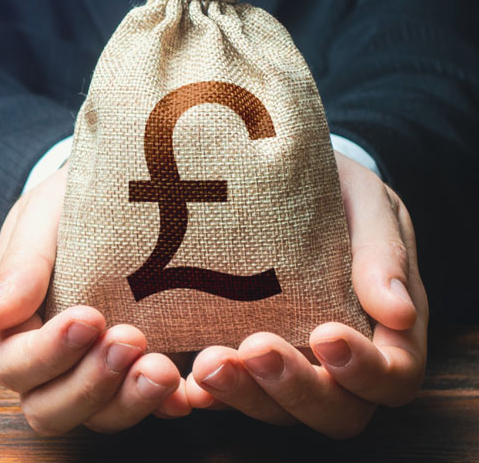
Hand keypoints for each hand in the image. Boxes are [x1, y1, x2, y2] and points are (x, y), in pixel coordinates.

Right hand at [0, 164, 189, 434]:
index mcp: (15, 329)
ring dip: (128, 400)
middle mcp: (50, 362)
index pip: (15, 364)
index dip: (49, 352)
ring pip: (98, 416)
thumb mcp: (39, 220)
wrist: (108, 198)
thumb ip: (20, 265)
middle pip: (50, 407)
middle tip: (130, 340)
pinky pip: (146, 406)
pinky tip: (185, 392)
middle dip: (90, 383)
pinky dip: (164, 405)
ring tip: (163, 370)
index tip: (89, 318)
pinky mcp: (135, 370)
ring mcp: (93, 371)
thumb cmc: (64, 209)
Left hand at [186, 151, 428, 438]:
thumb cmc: (339, 194)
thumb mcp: (369, 205)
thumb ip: (384, 253)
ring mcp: (293, 362)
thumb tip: (398, 312)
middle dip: (295, 387)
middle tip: (257, 349)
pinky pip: (234, 390)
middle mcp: (340, 361)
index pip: (392, 376)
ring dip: (246, 394)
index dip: (365, 371)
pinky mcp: (248, 357)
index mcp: (384, 329)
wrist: (288, 178)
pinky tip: (189, 383)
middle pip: (336, 409)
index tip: (326, 335)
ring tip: (210, 363)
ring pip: (279, 408)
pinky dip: (213, 395)